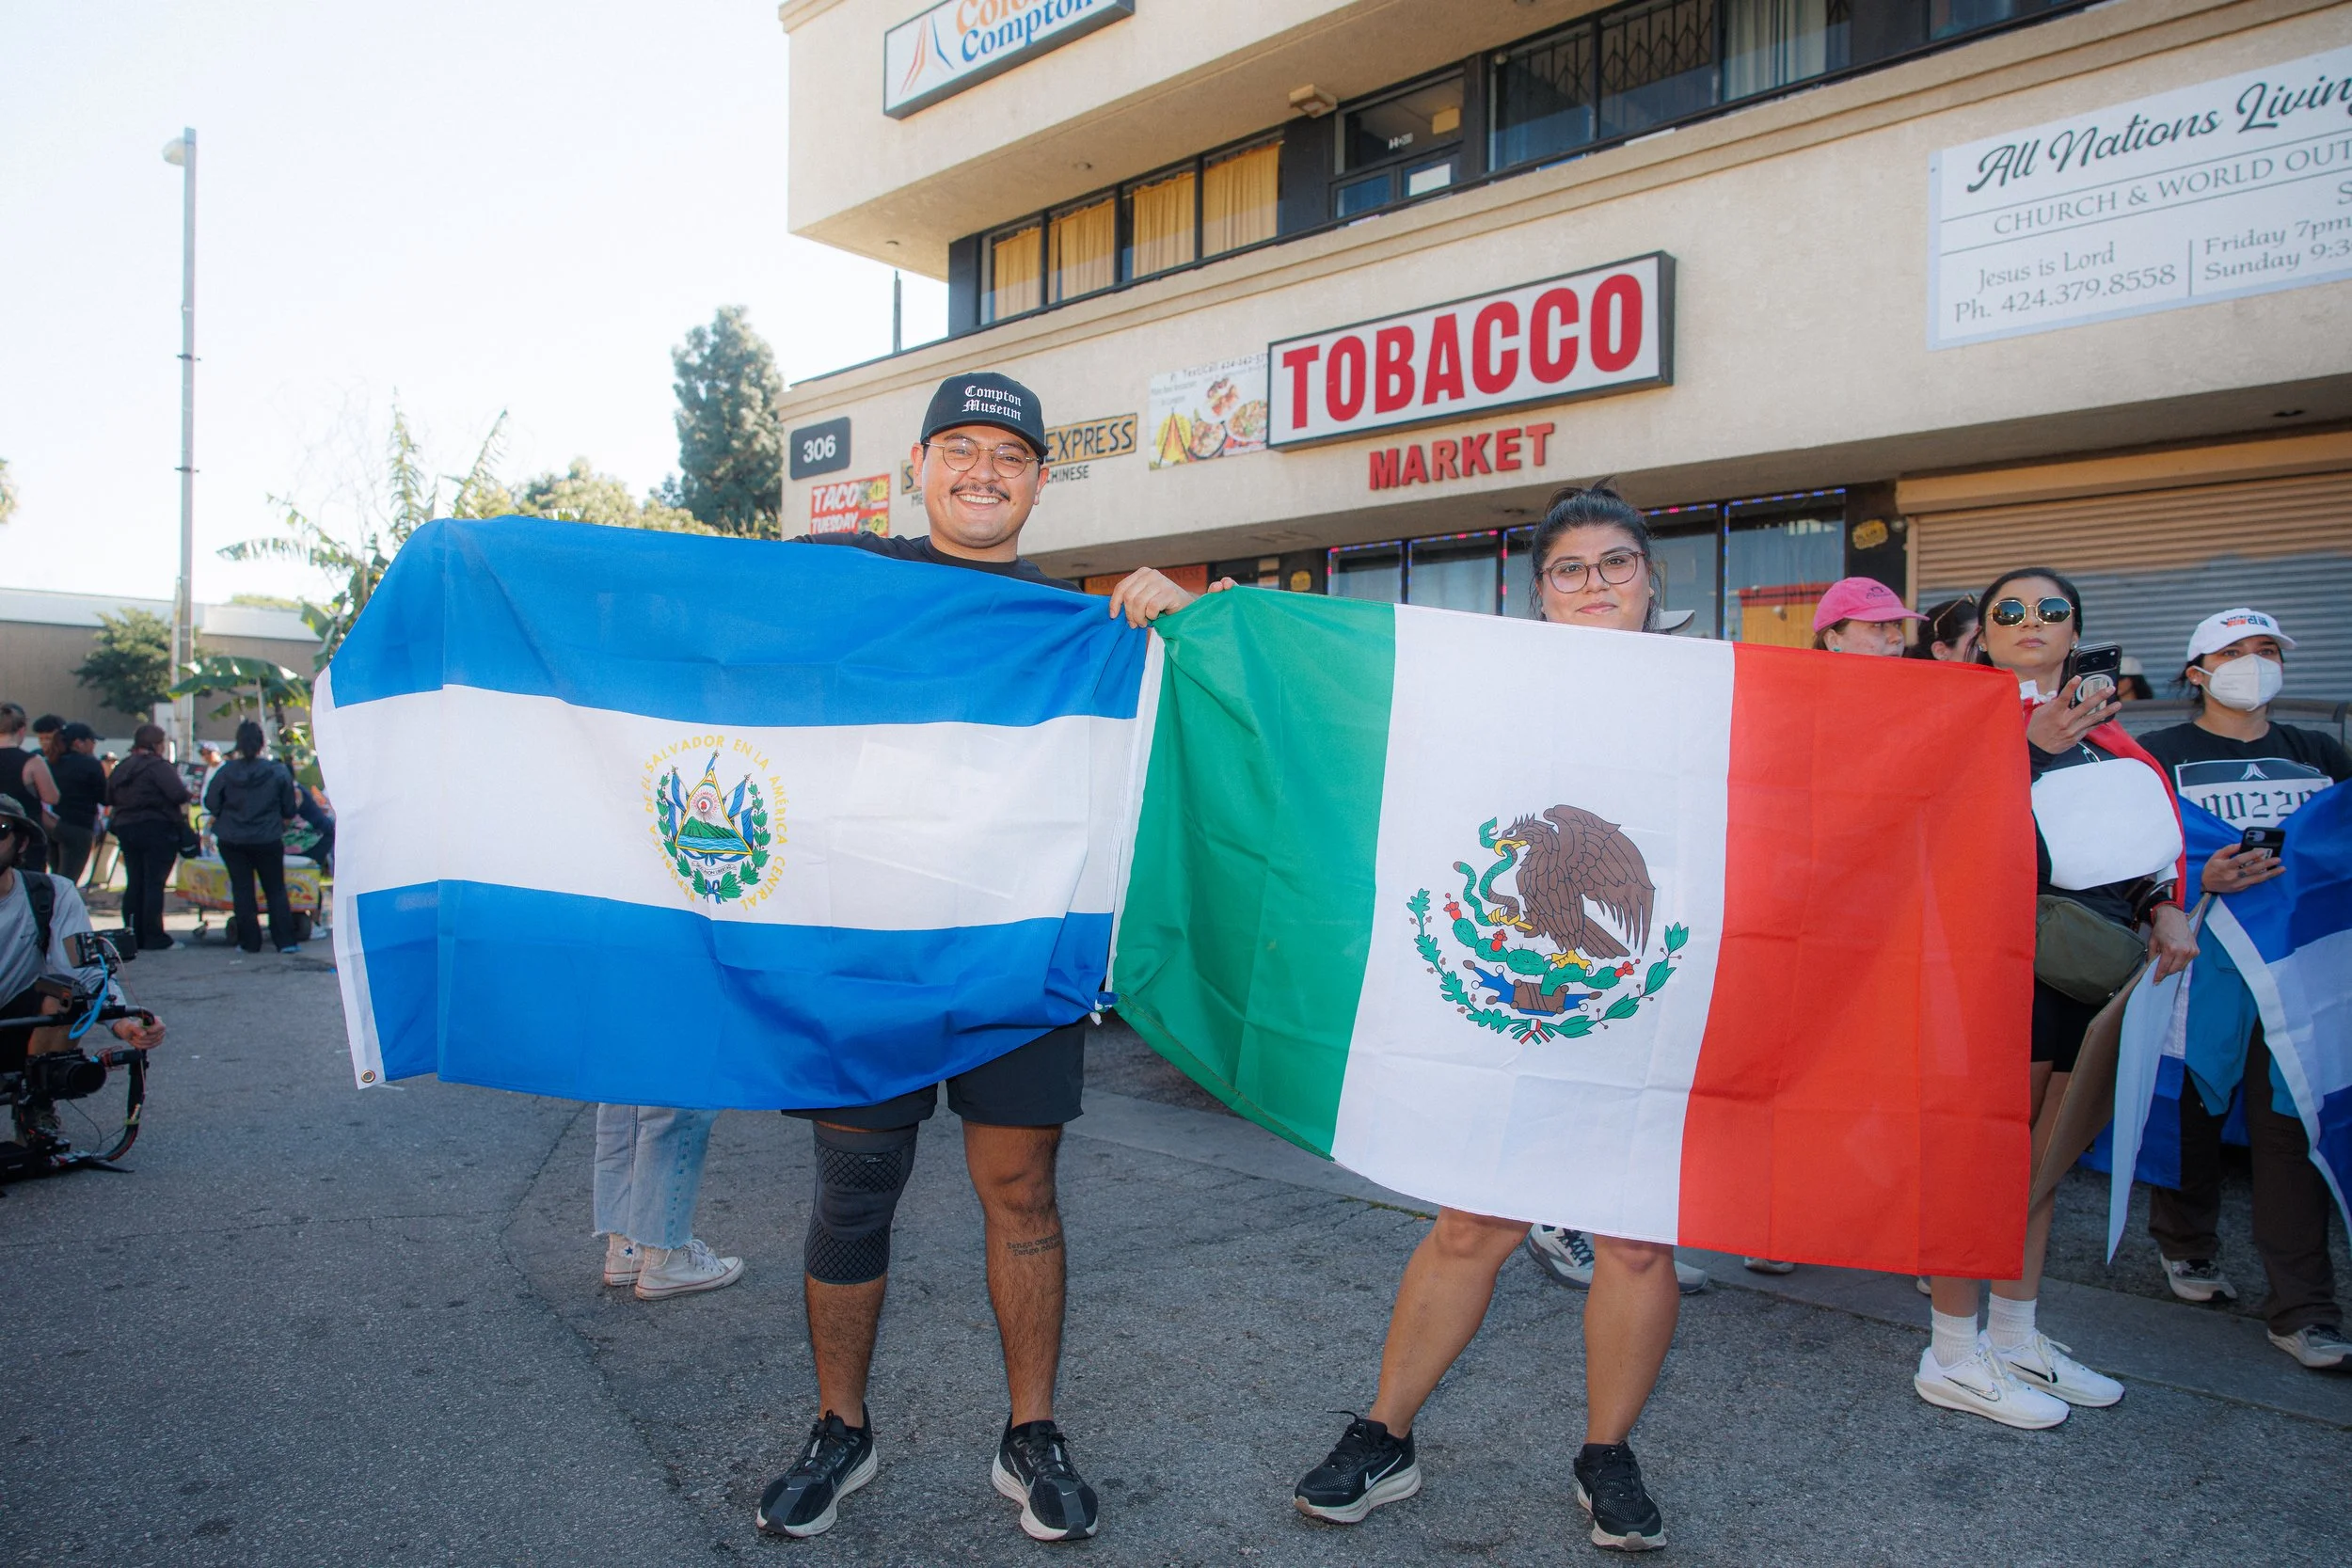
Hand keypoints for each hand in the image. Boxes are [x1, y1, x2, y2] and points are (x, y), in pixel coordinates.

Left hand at [110, 1015, 163, 1049]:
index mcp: (156, 1020)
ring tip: (134, 1039)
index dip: (153, 1030)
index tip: (145, 1032)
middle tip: (134, 1036)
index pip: (161, 1026)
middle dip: (142, 1038)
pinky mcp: (157, 1042)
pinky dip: (142, 1045)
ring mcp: (160, 1036)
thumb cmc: (131, 1027)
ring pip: (152, 1042)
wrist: (130, 1031)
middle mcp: (160, 1028)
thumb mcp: (131, 1026)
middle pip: (155, 1036)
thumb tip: (143, 1034)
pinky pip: (150, 1046)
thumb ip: (136, 1028)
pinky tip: (136, 1042)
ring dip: (140, 1042)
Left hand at [1106, 569, 1235, 627]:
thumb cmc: (1162, 606)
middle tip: (1135, 624)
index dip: (1114, 603)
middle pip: (1129, 596)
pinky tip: (1155, 618)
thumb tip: (1113, 612)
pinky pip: (1152, 607)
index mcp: (1142, 573)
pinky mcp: (1170, 592)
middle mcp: (1151, 574)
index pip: (1122, 587)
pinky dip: (1151, 616)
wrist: (1187, 609)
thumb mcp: (1143, 599)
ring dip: (1140, 617)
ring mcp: (1161, 581)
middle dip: (1129, 614)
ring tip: (1145, 623)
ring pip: (1139, 603)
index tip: (1114, 616)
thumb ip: (1131, 599)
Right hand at [2023, 677, 2118, 753]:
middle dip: (2099, 696)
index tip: (2078, 678)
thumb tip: (2064, 696)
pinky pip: (2090, 727)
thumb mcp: (2040, 713)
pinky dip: (2099, 721)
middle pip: (2085, 706)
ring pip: (2093, 718)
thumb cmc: (2037, 729)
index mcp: (2054, 713)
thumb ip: (2053, 704)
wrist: (2037, 749)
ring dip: (2107, 710)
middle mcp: (2065, 721)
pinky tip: (2107, 717)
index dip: (2071, 687)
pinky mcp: (2077, 737)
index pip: (2064, 697)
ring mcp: (2072, 730)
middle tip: (2110, 689)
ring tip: (2118, 704)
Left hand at [2147, 902, 2197, 980]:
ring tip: (2168, 960)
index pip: (2164, 968)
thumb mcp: (2152, 942)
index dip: (2159, 976)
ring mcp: (2191, 951)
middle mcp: (2183, 951)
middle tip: (2160, 970)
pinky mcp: (2196, 950)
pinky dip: (2181, 961)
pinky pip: (2187, 962)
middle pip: (2174, 970)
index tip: (2155, 982)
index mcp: (2171, 949)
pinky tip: (2175, 956)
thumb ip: (2151, 956)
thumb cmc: (2162, 928)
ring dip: (2174, 967)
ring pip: (2181, 967)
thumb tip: (2150, 967)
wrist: (2173, 917)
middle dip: (2166, 972)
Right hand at [2201, 844, 2282, 895]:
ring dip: (2270, 874)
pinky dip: (2263, 878)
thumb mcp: (2216, 856)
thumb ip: (2229, 849)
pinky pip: (2254, 882)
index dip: (2251, 855)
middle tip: (2277, 859)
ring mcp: (2238, 884)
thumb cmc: (2211, 868)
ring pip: (2257, 879)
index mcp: (2225, 866)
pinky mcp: (2241, 889)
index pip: (2240, 860)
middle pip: (2252, 869)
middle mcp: (2233, 876)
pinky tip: (2271, 873)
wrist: (2205, 885)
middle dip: (2266, 864)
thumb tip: (2242, 844)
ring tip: (2281, 869)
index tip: (2262, 851)